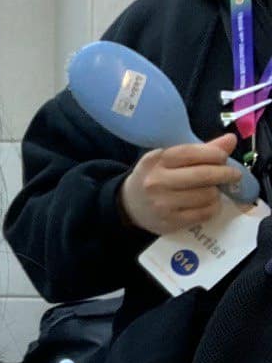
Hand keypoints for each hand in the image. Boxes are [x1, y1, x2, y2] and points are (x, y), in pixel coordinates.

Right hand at [118, 133, 240, 235]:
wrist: (129, 206)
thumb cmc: (154, 177)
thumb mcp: (167, 159)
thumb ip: (199, 150)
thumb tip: (230, 140)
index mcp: (156, 160)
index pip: (191, 153)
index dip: (214, 154)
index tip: (223, 157)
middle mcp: (157, 181)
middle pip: (203, 175)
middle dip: (225, 173)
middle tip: (233, 174)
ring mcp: (163, 204)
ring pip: (207, 195)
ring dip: (217, 192)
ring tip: (213, 190)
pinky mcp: (170, 222)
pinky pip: (204, 213)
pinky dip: (213, 207)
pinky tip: (208, 203)